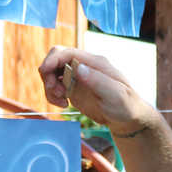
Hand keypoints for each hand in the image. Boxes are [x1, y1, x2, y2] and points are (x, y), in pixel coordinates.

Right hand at [38, 47, 152, 133]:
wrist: (127, 118)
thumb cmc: (126, 105)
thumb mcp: (115, 94)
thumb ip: (97, 80)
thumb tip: (78, 67)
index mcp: (94, 62)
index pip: (67, 52)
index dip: (52, 59)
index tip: (44, 72)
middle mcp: (84, 66)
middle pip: (55, 59)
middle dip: (48, 73)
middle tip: (55, 91)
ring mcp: (77, 77)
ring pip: (52, 73)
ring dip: (50, 86)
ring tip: (61, 101)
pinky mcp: (73, 88)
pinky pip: (55, 86)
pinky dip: (53, 95)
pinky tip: (63, 105)